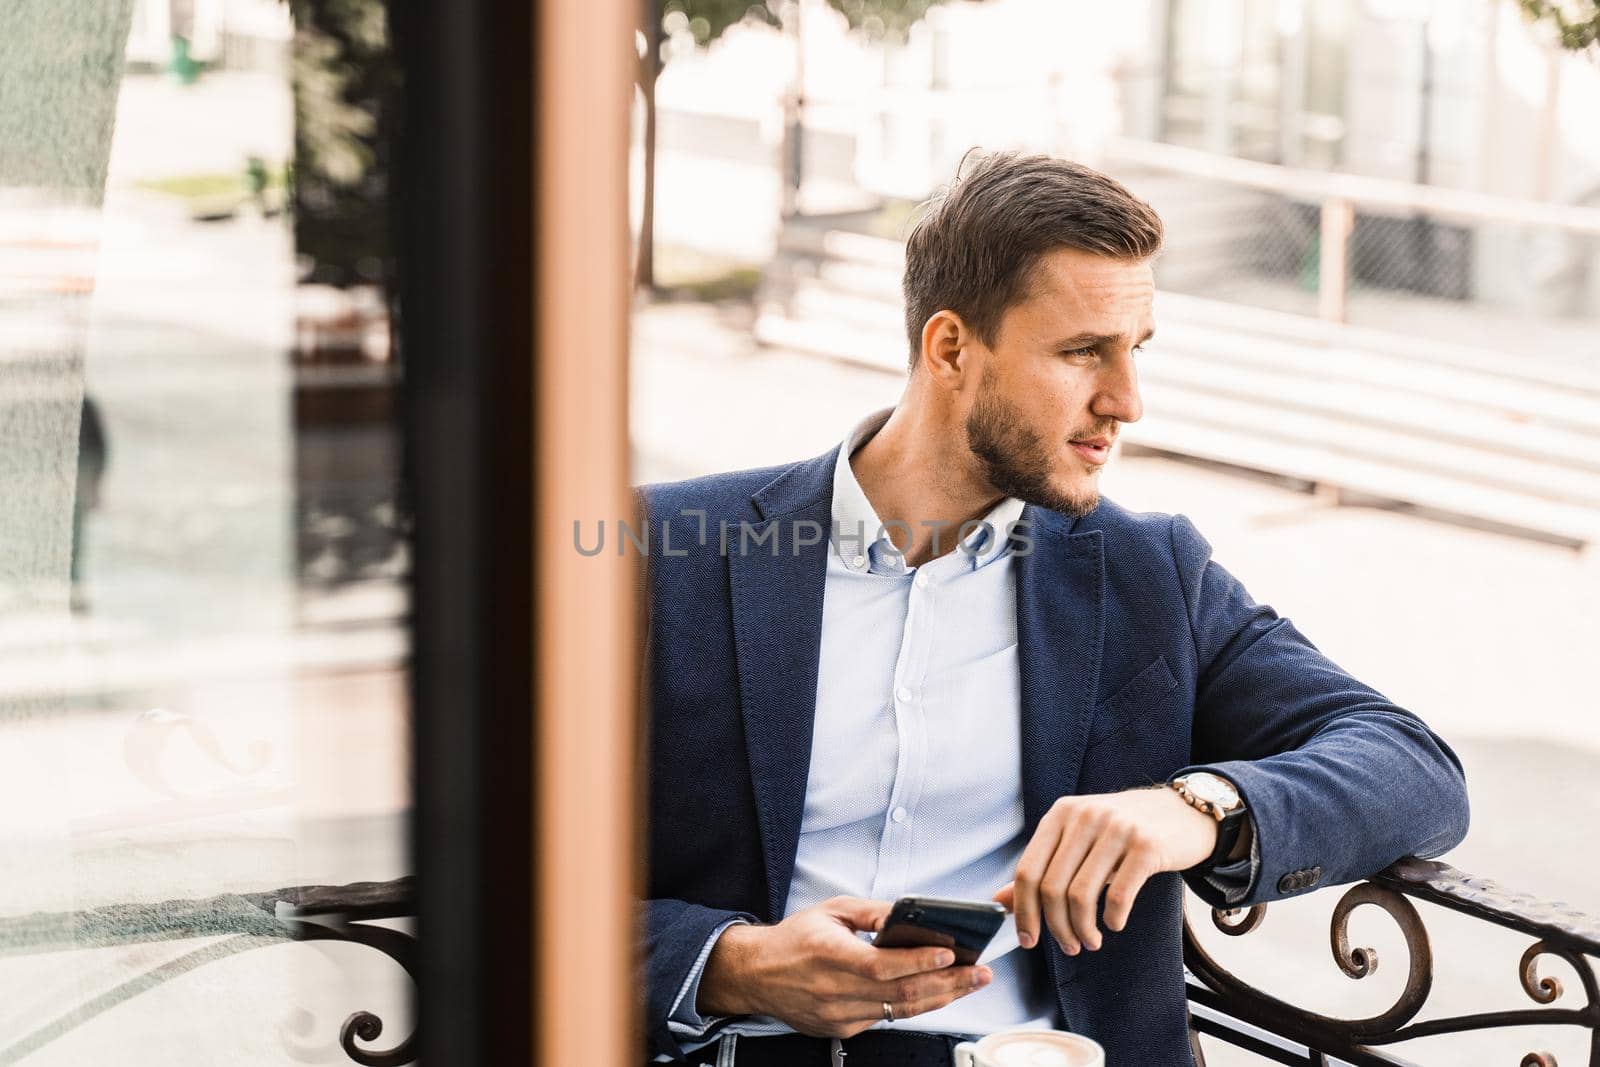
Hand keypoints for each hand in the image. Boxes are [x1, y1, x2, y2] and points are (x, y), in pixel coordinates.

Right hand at [696, 896, 991, 1036]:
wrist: (757, 974)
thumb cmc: (795, 939)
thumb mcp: (831, 911)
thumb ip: (871, 913)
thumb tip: (908, 915)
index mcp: (831, 957)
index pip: (883, 966)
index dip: (920, 962)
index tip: (951, 955)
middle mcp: (835, 991)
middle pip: (902, 993)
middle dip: (948, 984)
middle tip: (980, 972)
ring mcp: (840, 1016)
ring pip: (900, 1011)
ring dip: (941, 998)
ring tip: (970, 984)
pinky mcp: (843, 1030)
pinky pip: (886, 1018)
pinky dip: (914, 1005)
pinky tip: (937, 993)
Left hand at [993, 786, 1216, 954]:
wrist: (1183, 813)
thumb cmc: (1124, 831)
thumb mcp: (1079, 841)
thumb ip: (1042, 869)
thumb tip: (999, 902)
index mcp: (1060, 814)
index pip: (1027, 870)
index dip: (1023, 912)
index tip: (1028, 940)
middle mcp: (1084, 816)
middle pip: (1052, 888)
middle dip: (1057, 928)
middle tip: (1070, 947)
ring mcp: (1116, 828)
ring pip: (1081, 895)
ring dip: (1082, 930)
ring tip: (1090, 942)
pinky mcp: (1146, 845)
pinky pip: (1119, 895)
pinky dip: (1113, 919)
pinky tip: (1114, 924)